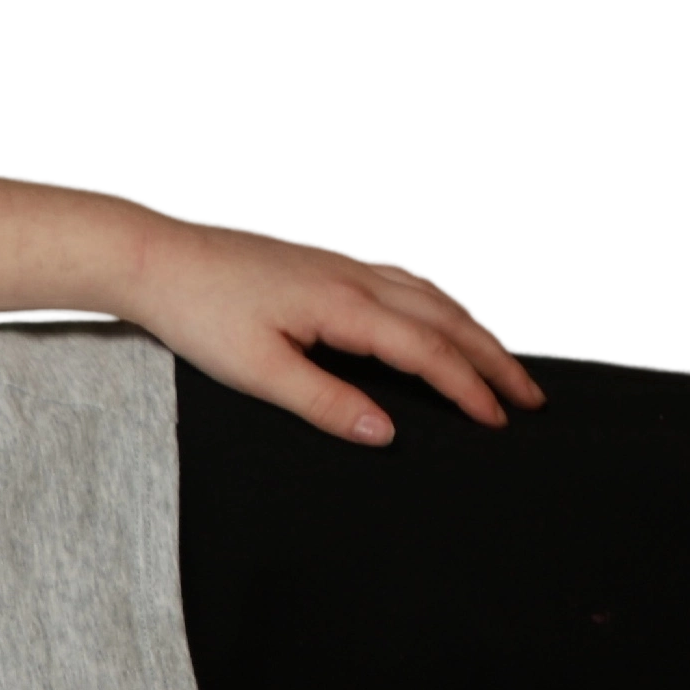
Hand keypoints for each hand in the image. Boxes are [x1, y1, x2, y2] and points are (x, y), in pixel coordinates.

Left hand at [125, 211, 546, 445]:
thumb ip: (325, 402)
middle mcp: (356, 276)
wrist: (156, 257)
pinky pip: (407, 278)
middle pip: (447, 318)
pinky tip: (441, 315)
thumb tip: (385, 433)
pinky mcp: (327, 261)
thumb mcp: (258, 371)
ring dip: (475, 326)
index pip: (428, 353)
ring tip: (505, 359)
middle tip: (533, 395)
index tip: (501, 422)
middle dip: (495, 358)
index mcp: (345, 306)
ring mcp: (344, 263)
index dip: (469, 389)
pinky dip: (442, 301)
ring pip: (432, 292)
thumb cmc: (199, 313)